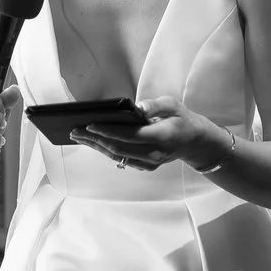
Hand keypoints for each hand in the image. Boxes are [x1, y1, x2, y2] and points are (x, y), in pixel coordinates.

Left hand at [75, 94, 233, 173]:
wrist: (194, 141)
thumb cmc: (182, 119)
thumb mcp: (173, 105)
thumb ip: (155, 105)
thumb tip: (136, 107)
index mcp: (161, 136)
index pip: (129, 135)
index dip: (108, 130)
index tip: (90, 124)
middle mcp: (154, 153)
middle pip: (118, 148)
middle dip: (95, 139)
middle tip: (76, 130)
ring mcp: (150, 162)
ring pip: (117, 156)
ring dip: (96, 146)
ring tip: (79, 136)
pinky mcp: (146, 166)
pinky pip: (122, 159)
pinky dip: (106, 151)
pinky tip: (93, 143)